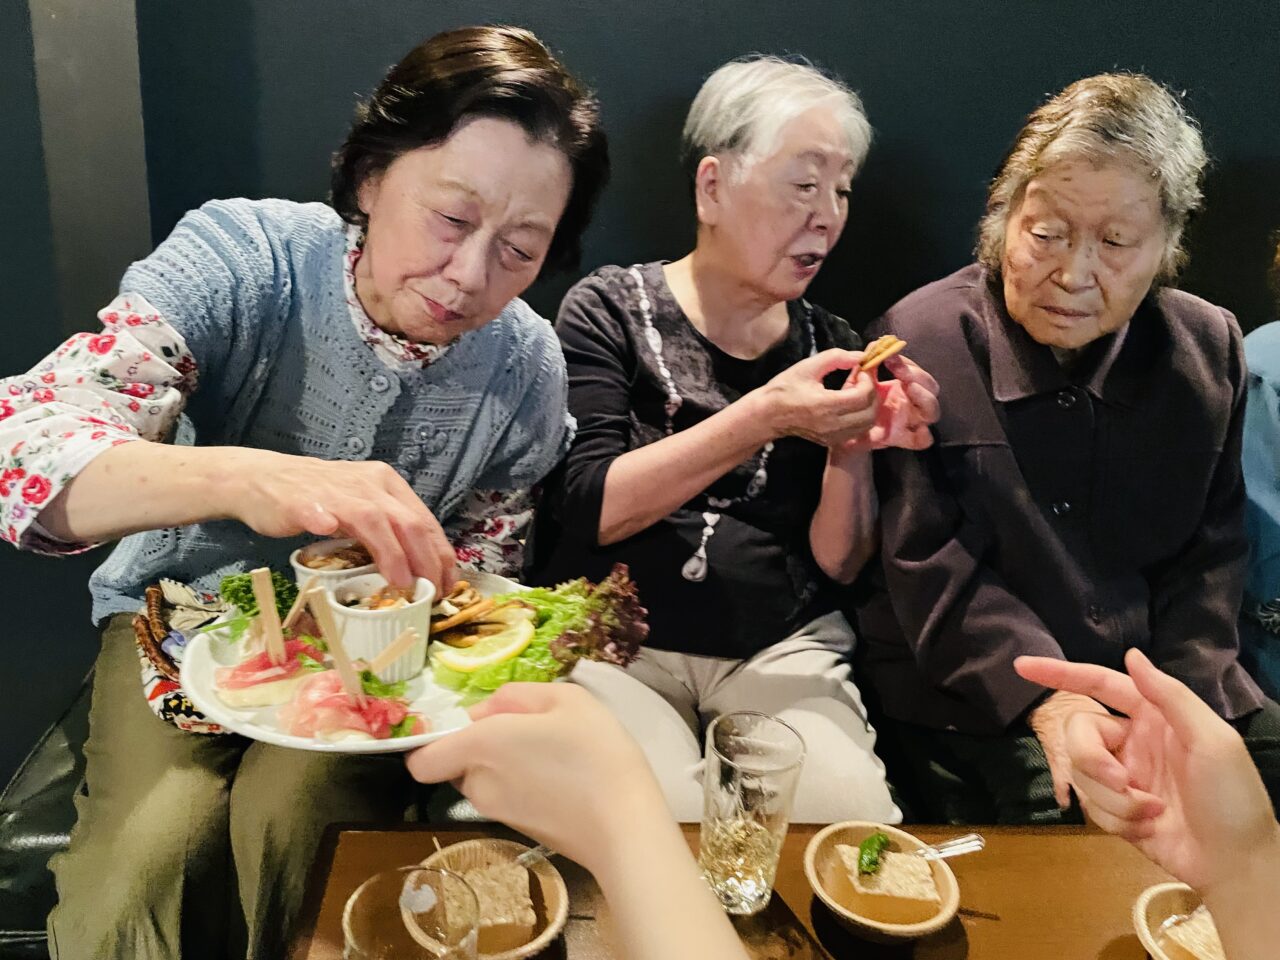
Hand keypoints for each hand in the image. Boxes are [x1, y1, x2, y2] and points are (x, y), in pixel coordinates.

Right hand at [218, 448, 455, 589]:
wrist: (259, 479)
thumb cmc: (316, 499)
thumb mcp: (361, 508)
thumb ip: (387, 531)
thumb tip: (418, 569)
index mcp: (386, 484)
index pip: (424, 520)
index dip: (440, 554)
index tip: (449, 584)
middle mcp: (368, 484)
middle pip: (408, 522)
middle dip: (426, 561)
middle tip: (431, 593)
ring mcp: (334, 491)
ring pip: (373, 519)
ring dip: (392, 554)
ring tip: (402, 583)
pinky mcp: (300, 500)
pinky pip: (315, 509)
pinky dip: (323, 519)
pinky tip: (327, 530)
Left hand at [405, 683, 671, 875]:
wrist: (624, 825)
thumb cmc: (595, 752)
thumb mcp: (567, 698)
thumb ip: (517, 695)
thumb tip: (486, 711)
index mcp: (481, 745)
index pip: (421, 760)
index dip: (433, 743)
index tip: (467, 727)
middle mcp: (478, 782)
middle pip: (459, 764)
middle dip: (482, 747)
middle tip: (531, 731)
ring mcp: (497, 812)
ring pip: (484, 781)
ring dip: (505, 766)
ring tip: (552, 754)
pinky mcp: (519, 831)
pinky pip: (507, 799)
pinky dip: (523, 787)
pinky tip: (561, 780)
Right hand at [755, 349, 878, 446]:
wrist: (768, 415)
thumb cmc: (785, 388)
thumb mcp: (807, 366)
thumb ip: (836, 358)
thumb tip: (860, 356)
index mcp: (825, 405)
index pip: (862, 395)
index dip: (867, 380)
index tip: (859, 369)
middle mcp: (832, 425)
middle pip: (870, 412)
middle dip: (871, 393)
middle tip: (861, 380)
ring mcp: (833, 436)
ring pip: (867, 423)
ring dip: (868, 405)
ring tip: (855, 392)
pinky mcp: (832, 441)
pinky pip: (858, 430)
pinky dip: (861, 416)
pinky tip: (849, 404)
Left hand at [836, 353, 939, 452]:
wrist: (841, 429)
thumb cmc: (854, 403)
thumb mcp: (858, 381)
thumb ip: (867, 365)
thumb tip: (875, 344)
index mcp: (904, 388)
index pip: (920, 374)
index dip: (911, 365)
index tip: (892, 356)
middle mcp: (911, 404)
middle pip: (932, 389)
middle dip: (919, 376)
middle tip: (900, 371)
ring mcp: (909, 422)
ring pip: (933, 412)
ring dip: (924, 398)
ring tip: (909, 387)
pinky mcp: (902, 438)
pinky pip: (923, 440)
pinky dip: (923, 435)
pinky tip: (914, 426)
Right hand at [1015, 649, 1279, 891]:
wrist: (1235, 863)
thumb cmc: (1232, 796)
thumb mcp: (1212, 740)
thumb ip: (1170, 695)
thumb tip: (1131, 655)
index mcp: (1154, 716)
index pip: (1100, 684)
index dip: (1060, 672)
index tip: (1022, 666)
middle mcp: (1132, 741)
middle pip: (1079, 732)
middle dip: (1092, 759)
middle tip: (1121, 782)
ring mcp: (1122, 777)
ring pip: (1082, 773)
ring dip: (1114, 798)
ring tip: (1151, 812)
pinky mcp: (1115, 810)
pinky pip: (1091, 806)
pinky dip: (1118, 819)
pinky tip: (1148, 827)